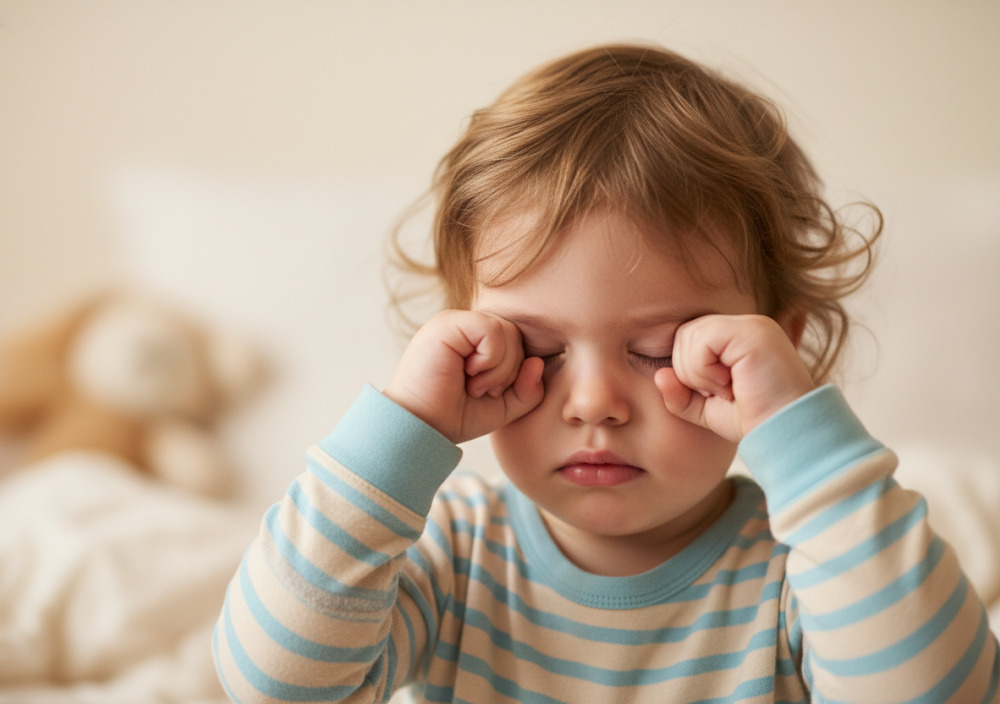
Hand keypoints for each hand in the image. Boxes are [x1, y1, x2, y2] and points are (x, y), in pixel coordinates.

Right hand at [383, 310, 544, 443]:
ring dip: (499, 368)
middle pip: (516, 334)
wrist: (420, 428)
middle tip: (483, 391)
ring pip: (507, 331)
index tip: (491, 392)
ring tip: (474, 385)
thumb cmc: (454, 417)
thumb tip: (538, 362)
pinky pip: (492, 330)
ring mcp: (454, 322)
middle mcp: (464, 326)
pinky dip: (490, 359)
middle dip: (509, 370)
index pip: (517, 341)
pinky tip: (469, 373)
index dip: (516, 370)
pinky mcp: (447, 323)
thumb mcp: (502, 406)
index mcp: (475, 340)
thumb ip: (527, 389)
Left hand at [654, 314, 814, 442]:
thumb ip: (680, 393)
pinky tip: (729, 386)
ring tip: (728, 391)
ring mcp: (750, 325)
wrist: (785, 433)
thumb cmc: (754, 421)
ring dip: (698, 374)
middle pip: (684, 334)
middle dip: (689, 372)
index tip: (715, 394)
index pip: (688, 339)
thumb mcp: (707, 409)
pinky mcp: (750, 332)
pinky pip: (701, 341)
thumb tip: (660, 375)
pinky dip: (704, 370)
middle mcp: (745, 324)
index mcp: (737, 336)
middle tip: (721, 393)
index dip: (688, 370)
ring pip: (689, 336)